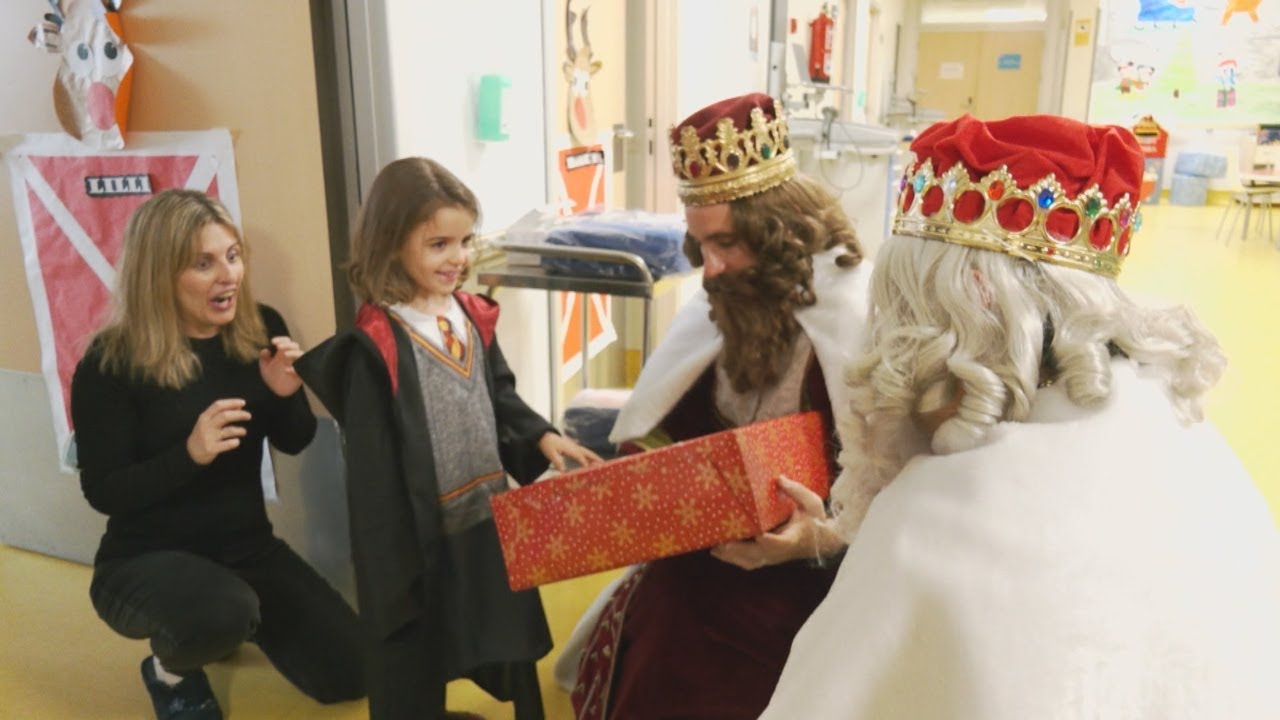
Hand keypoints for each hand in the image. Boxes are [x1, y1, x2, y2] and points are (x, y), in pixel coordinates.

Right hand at [186, 398, 251, 464]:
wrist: (191, 452)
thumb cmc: (203, 433)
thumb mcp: (208, 421)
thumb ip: (221, 413)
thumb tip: (239, 406)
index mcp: (205, 417)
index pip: (218, 405)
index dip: (232, 402)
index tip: (243, 403)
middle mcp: (206, 426)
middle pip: (225, 416)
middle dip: (239, 415)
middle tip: (249, 416)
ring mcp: (208, 437)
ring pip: (228, 430)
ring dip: (239, 430)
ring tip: (243, 431)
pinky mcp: (211, 448)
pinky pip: (227, 444)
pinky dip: (235, 442)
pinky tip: (237, 442)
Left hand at [259, 336, 303, 396]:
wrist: (276, 390)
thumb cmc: (272, 377)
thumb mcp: (265, 367)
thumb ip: (263, 358)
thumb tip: (265, 350)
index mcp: (283, 353)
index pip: (286, 341)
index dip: (281, 339)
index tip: (272, 342)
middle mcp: (291, 357)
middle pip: (294, 346)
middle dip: (287, 344)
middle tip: (279, 347)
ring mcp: (296, 365)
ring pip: (301, 355)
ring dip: (293, 353)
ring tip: (285, 354)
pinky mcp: (300, 374)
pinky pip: (301, 370)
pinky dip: (295, 369)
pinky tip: (287, 370)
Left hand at [538, 432, 603, 470]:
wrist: (545, 437)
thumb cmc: (548, 445)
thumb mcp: (550, 454)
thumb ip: (557, 461)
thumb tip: (563, 471)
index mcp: (569, 448)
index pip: (579, 456)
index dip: (585, 462)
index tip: (591, 469)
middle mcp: (574, 447)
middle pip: (587, 453)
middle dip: (595, 458)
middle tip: (604, 464)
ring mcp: (575, 447)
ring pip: (587, 452)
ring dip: (595, 457)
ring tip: (602, 463)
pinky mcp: (574, 448)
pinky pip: (584, 453)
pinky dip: (590, 457)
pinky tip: (592, 462)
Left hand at [710, 476, 844, 569]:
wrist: (821, 541)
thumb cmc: (815, 520)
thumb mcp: (811, 503)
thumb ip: (796, 491)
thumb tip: (779, 478)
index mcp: (792, 539)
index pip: (780, 543)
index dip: (770, 541)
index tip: (760, 536)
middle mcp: (780, 552)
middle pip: (758, 556)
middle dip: (739, 550)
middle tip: (722, 543)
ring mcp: (772, 557)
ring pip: (749, 562)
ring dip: (731, 557)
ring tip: (714, 547)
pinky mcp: (766, 558)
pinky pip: (747, 562)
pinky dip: (732, 559)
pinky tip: (718, 551)